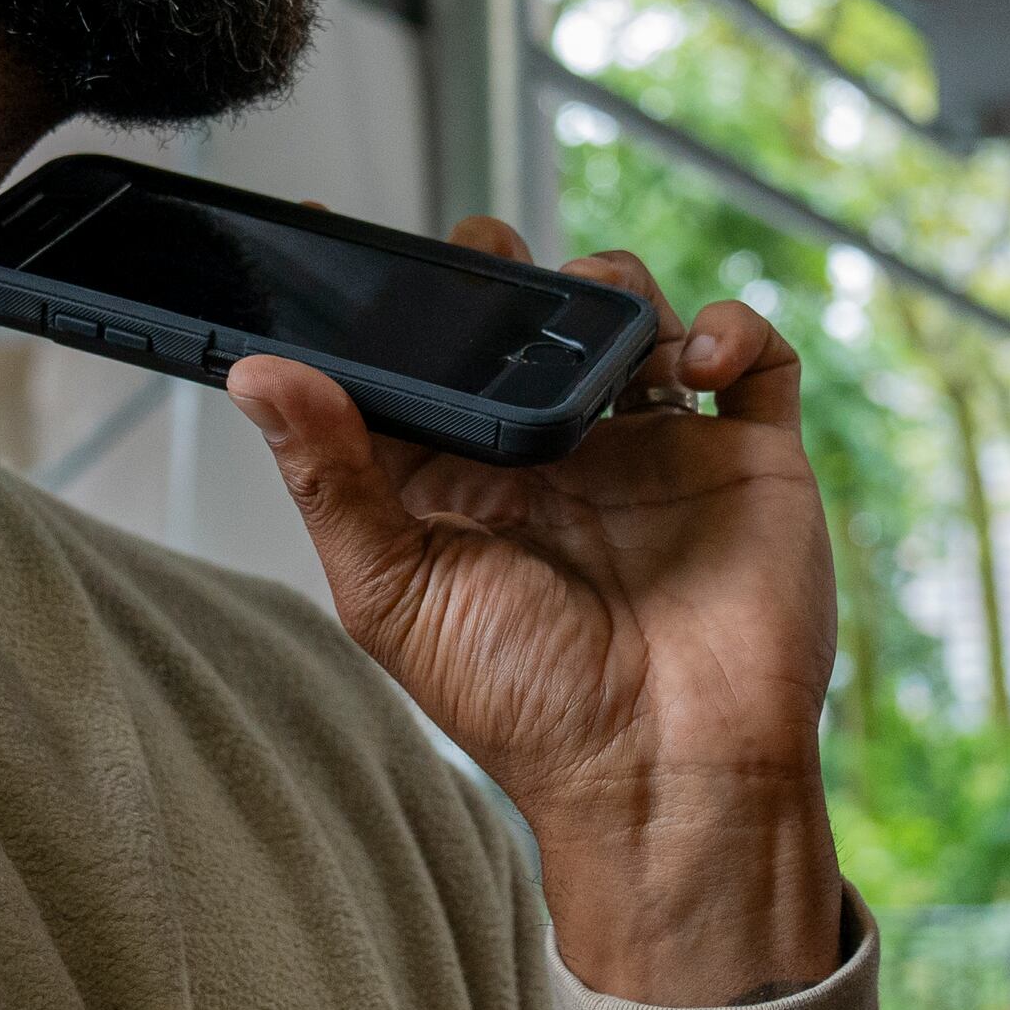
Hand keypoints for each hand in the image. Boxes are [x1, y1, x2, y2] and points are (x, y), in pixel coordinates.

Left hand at [226, 225, 845, 1008]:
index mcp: (470, 481)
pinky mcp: (743, 456)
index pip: (424, 363)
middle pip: (532, 316)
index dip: (390, 301)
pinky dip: (731, 323)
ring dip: (612, 284)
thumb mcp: (397, 595)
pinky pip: (751, 356)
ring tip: (597, 320)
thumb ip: (332, 478)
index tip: (341, 233)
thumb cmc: (530, 711)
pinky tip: (694, 354)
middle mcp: (560, 454)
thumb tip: (259, 373)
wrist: (669, 776)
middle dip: (508, 269)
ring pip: (633, 314)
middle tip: (488, 256)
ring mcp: (654, 449)